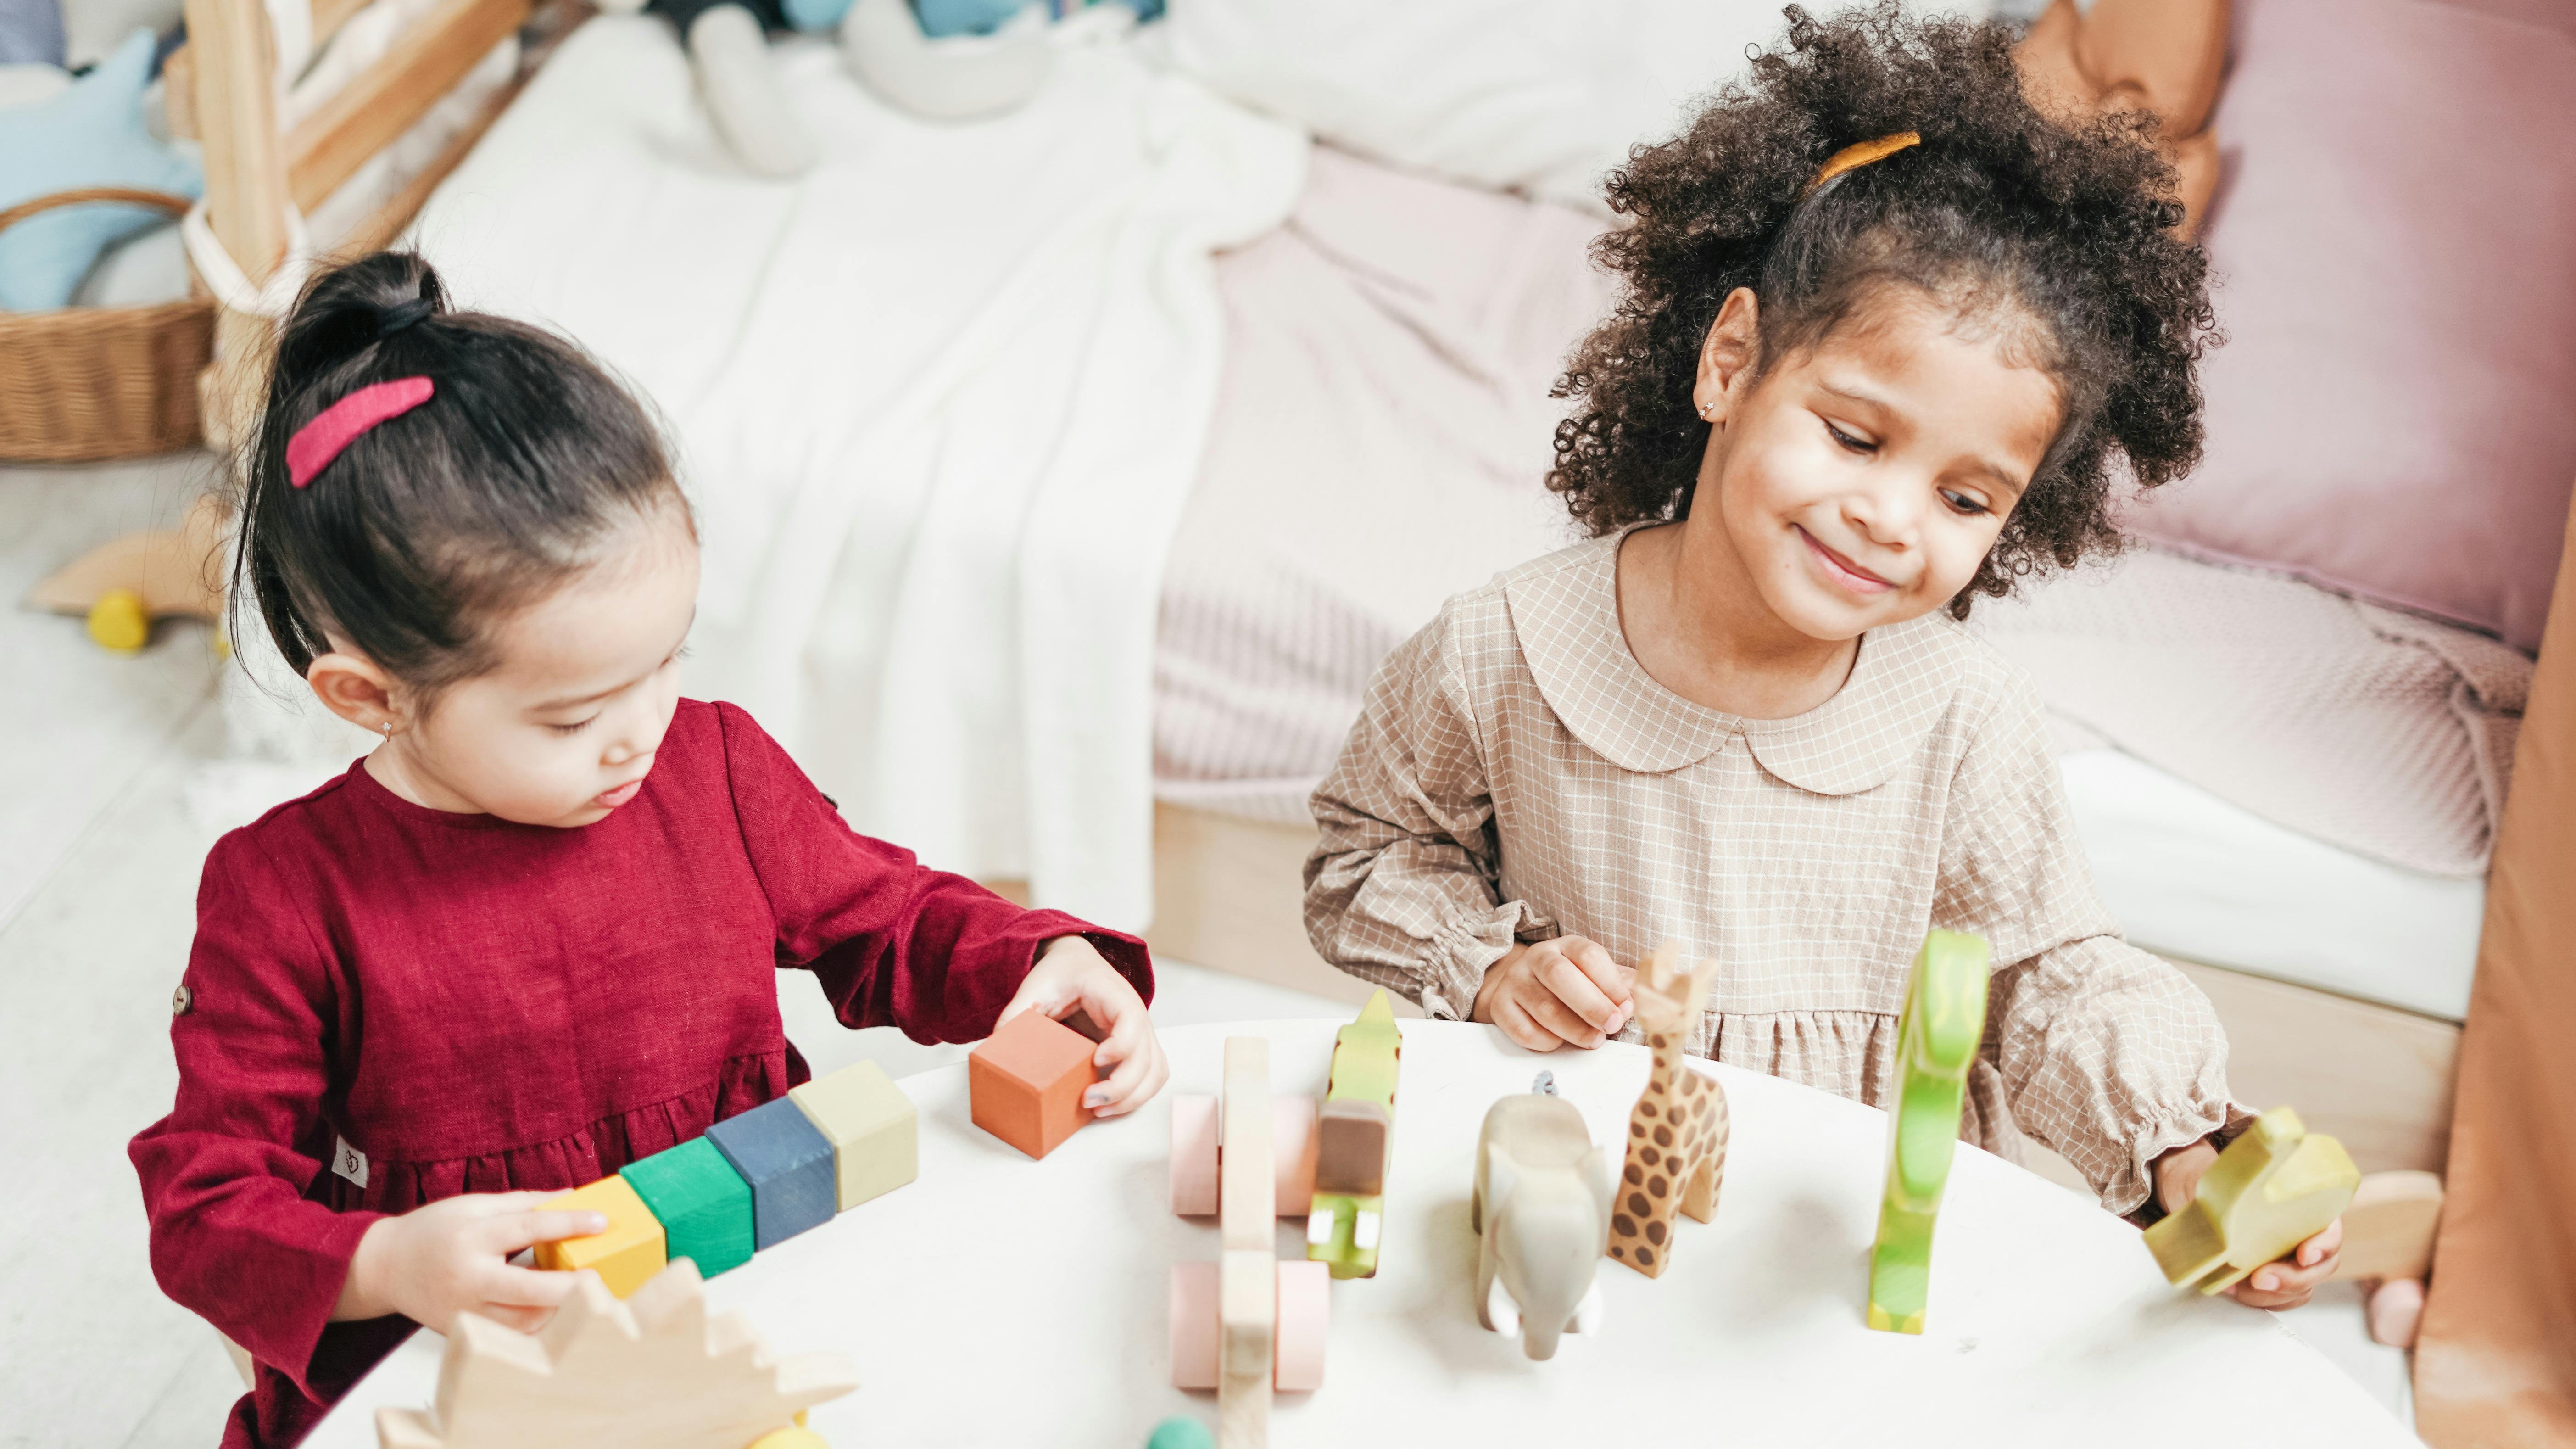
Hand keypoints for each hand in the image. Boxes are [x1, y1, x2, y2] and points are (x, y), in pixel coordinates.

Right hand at [336, 1192, 608, 1332]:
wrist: (385, 1268)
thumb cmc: (431, 1232)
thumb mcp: (474, 1206)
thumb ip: (524, 1203)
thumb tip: (571, 1196)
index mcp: (471, 1239)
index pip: (529, 1229)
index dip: (569, 1223)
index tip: (601, 1221)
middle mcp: (468, 1279)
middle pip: (530, 1290)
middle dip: (571, 1287)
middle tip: (600, 1276)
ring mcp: (466, 1312)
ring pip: (523, 1321)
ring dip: (559, 1311)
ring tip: (585, 1294)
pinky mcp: (465, 1332)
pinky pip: (510, 1335)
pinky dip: (538, 1325)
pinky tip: (556, 1311)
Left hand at [999, 936, 1167, 1117]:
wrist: (1077, 965)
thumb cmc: (1062, 974)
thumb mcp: (1036, 986)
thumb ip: (1016, 1014)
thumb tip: (995, 1047)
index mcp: (1113, 994)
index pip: (1132, 1020)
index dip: (1121, 1045)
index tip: (1096, 1060)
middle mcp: (1135, 1014)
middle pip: (1146, 1055)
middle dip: (1122, 1085)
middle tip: (1088, 1100)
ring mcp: (1141, 1033)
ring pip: (1155, 1071)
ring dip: (1132, 1097)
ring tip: (1098, 1112)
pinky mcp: (1138, 1049)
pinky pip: (1152, 1076)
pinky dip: (1137, 1096)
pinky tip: (1108, 1107)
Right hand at [1472, 936, 1634, 1051]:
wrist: (1520, 985)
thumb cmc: (1569, 984)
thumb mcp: (1595, 975)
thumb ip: (1621, 984)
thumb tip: (1653, 998)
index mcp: (1566, 946)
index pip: (1588, 955)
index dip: (1610, 983)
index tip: (1627, 1007)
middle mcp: (1537, 959)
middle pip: (1560, 976)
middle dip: (1591, 1005)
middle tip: (1612, 1025)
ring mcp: (1515, 982)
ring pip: (1542, 1006)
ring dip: (1573, 1028)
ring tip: (1594, 1040)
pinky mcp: (1500, 1008)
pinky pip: (1522, 1029)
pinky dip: (1545, 1040)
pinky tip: (1561, 1042)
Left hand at [2152, 1140, 2343, 1308]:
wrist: (2205, 1200)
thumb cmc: (2223, 1185)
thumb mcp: (2230, 1178)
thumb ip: (2233, 1182)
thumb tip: (2217, 1191)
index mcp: (2310, 1209)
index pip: (2330, 1231)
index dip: (2323, 1246)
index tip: (2302, 1255)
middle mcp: (2309, 1237)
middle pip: (2320, 1268)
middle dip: (2292, 1278)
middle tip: (2260, 1279)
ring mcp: (2295, 1262)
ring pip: (2300, 1289)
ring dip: (2270, 1294)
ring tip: (2234, 1286)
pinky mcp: (2277, 1279)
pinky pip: (2278, 1299)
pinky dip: (2257, 1299)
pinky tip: (2231, 1288)